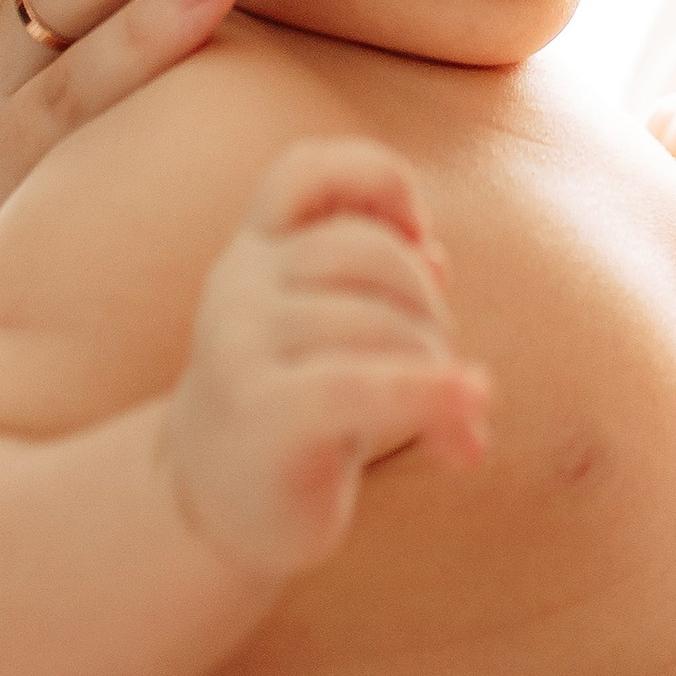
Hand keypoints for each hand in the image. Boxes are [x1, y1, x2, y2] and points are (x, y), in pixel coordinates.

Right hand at [164, 138, 492, 583]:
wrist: (209, 506)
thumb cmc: (293, 405)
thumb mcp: (327, 326)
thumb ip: (375, 278)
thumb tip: (435, 259)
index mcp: (255, 249)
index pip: (306, 170)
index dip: (379, 179)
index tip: (421, 238)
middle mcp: (237, 283)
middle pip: (366, 251)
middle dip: (426, 305)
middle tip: (445, 366)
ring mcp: (240, 345)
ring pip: (376, 322)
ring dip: (436, 368)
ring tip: (453, 417)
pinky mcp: (261, 411)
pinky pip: (360, 385)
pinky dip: (428, 398)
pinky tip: (466, 436)